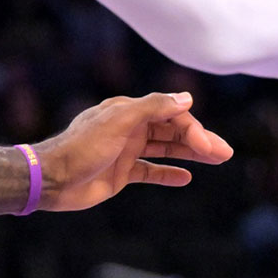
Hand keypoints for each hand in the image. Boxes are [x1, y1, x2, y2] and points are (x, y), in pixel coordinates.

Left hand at [36, 92, 232, 211]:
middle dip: (200, 140)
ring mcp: (126, 150)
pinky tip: (186, 177)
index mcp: (130, 110)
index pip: (172, 114)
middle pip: (173, 131)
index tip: (206, 147)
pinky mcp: (121, 173)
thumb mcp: (119, 121)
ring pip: (166, 149)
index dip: (192, 129)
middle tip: (226, 153)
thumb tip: (186, 98)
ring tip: (217, 160)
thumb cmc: (81, 147)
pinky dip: (168, 173)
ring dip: (191, 154)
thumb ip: (153, 107)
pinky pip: (151, 170)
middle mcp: (131, 127)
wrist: (51, 179)